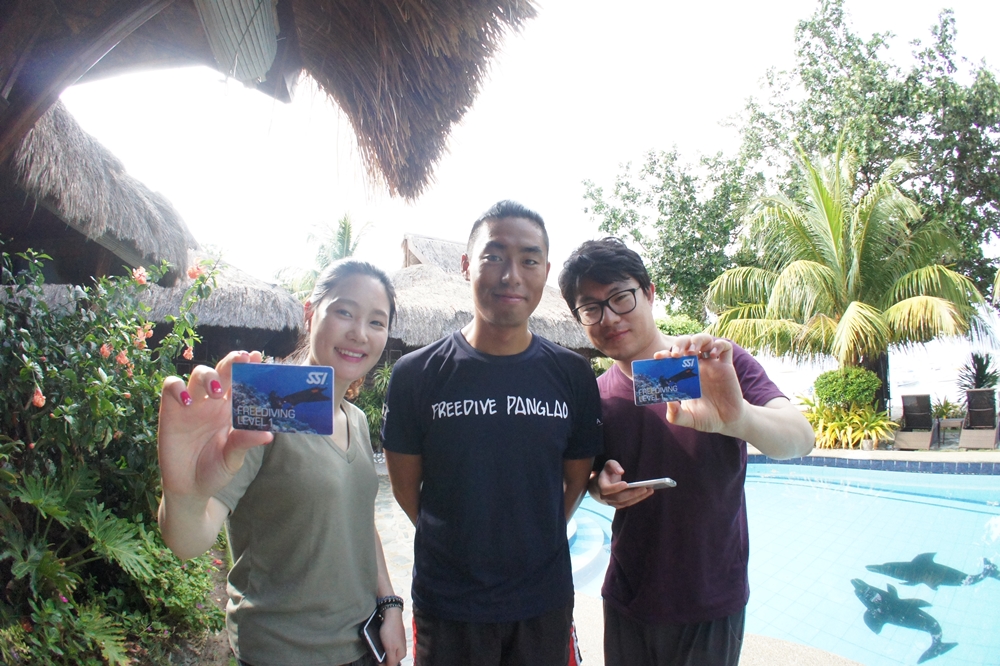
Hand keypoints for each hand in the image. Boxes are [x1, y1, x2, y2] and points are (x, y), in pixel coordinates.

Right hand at [158, 351, 272, 500]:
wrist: (189, 488)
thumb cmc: (215, 470)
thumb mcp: (232, 458)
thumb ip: (244, 443)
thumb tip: (268, 434)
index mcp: (232, 409)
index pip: (241, 382)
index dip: (249, 367)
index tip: (259, 357)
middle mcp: (213, 402)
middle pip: (222, 371)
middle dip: (232, 362)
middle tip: (243, 359)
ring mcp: (192, 404)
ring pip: (198, 374)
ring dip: (208, 376)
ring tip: (216, 392)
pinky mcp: (171, 411)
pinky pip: (171, 387)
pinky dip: (177, 388)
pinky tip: (187, 401)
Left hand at [379, 606, 406, 665]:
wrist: (392, 615)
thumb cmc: (390, 631)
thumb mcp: (390, 649)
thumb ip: (390, 661)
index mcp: (401, 654)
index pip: (391, 664)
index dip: (382, 664)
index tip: (375, 660)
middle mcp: (401, 649)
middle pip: (390, 658)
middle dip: (382, 657)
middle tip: (376, 653)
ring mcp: (398, 643)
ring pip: (388, 651)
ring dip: (382, 651)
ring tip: (378, 645)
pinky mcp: (395, 637)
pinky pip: (388, 645)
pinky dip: (383, 644)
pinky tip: (380, 640)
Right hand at [593, 460, 652, 508]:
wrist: (603, 484)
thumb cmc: (608, 473)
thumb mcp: (609, 465)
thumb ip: (613, 465)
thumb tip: (621, 471)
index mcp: (601, 486)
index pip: (606, 489)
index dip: (616, 487)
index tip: (626, 484)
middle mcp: (606, 497)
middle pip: (619, 498)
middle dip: (632, 493)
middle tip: (644, 488)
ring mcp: (612, 502)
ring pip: (626, 502)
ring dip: (638, 497)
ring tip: (650, 490)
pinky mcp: (619, 505)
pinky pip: (629, 503)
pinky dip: (639, 498)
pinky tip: (648, 492)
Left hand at [657, 334, 745, 434]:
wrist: (727, 422)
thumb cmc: (706, 418)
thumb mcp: (688, 419)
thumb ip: (676, 415)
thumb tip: (669, 403)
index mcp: (685, 374)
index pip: (673, 356)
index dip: (665, 353)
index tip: (658, 357)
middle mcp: (698, 366)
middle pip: (687, 343)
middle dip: (680, 344)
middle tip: (676, 355)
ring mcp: (712, 364)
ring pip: (705, 340)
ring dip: (697, 340)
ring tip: (692, 352)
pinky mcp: (727, 367)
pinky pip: (725, 347)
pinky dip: (718, 345)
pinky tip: (712, 356)